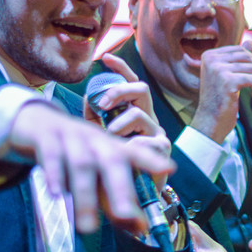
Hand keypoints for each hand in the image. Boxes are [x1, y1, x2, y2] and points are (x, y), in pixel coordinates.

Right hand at [8, 101, 172, 235]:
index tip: (170, 168)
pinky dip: (54, 174)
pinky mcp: (47, 138)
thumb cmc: (77, 155)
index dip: (153, 160)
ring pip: (82, 165)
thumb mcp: (97, 173)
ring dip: (86, 196)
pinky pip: (52, 155)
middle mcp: (97, 141)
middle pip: (113, 162)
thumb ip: (115, 201)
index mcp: (113, 148)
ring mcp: (72, 137)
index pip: (137, 154)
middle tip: (128, 218)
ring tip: (88, 228)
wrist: (38, 123)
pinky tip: (56, 193)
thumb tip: (139, 230)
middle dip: (121, 191)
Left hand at [83, 52, 171, 191]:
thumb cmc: (115, 162)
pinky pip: (145, 140)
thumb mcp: (101, 136)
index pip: (131, 83)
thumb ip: (96, 117)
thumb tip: (89, 97)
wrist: (134, 193)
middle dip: (119, 91)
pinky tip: (125, 153)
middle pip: (141, 89)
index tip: (106, 58)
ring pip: (139, 114)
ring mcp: (157, 132)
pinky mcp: (162, 148)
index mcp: (135, 111)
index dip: (121, 69)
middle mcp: (149, 117)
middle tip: (102, 104)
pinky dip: (131, 145)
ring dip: (119, 124)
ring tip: (110, 138)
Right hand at [189, 39, 251, 142]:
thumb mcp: (228, 77)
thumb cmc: (219, 101)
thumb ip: (237, 59)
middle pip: (247, 57)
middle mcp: (211, 59)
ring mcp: (218, 69)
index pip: (240, 50)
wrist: (210, 123)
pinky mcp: (227, 81)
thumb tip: (250, 41)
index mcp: (209, 55)